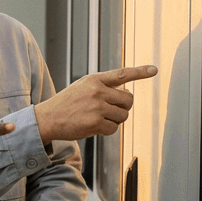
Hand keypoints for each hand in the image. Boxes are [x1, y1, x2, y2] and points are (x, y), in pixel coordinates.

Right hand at [33, 65, 156, 141]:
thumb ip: (102, 87)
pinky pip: (114, 128)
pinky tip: (93, 127)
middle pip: (128, 100)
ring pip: (123, 115)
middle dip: (123, 107)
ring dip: (115, 120)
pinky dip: (106, 130)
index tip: (154, 70)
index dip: (140, 72)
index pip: (122, 73)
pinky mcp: (95, 122)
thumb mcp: (82, 87)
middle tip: (110, 110)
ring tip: (98, 119)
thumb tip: (125, 94)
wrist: (47, 118)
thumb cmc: (66, 104)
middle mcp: (97, 90)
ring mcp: (97, 106)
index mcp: (94, 79)